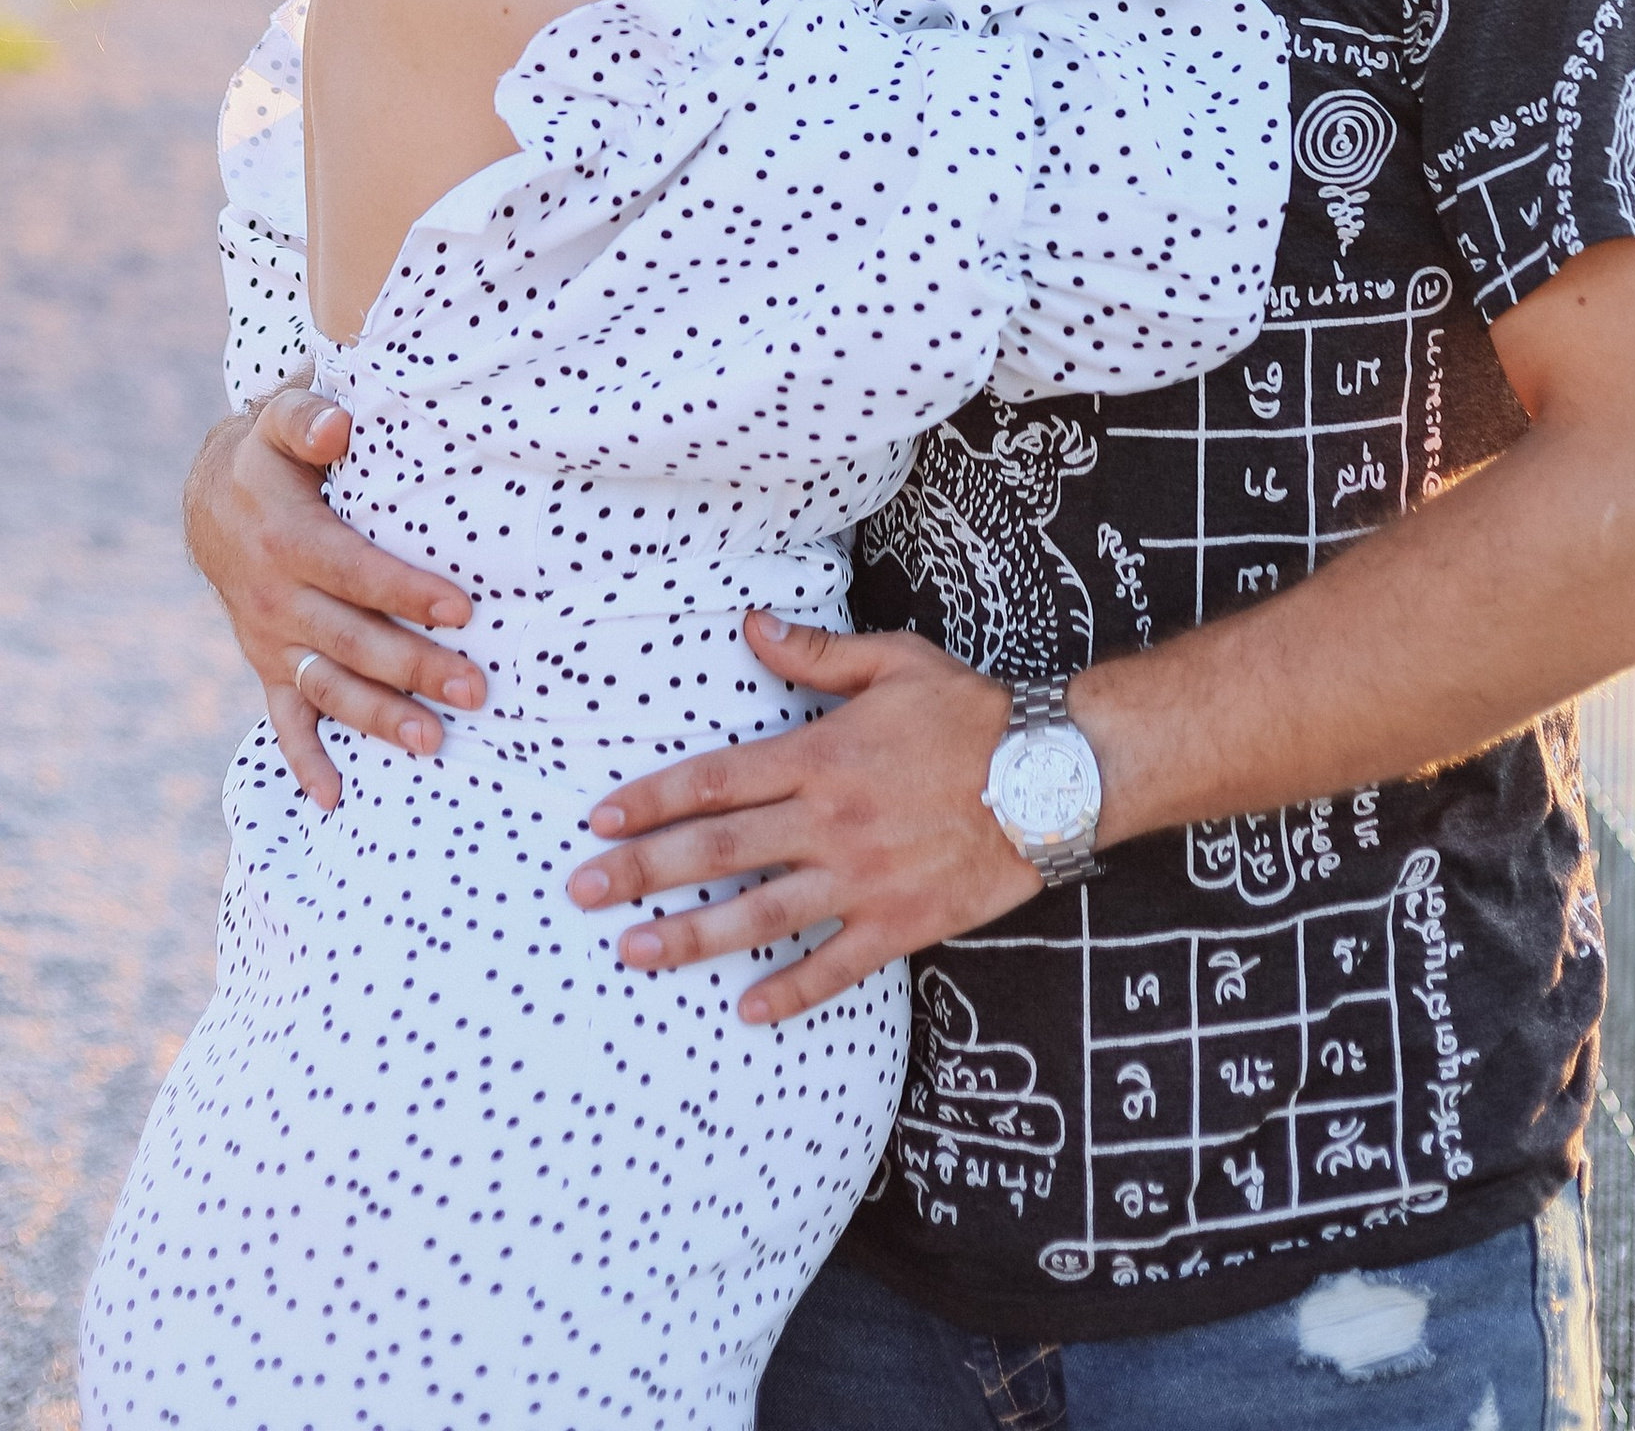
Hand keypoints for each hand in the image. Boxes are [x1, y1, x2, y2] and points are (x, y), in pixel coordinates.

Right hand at [184, 386, 485, 807]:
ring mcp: (270, 639)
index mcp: (288, 540)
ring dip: (377, 718)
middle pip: (352, 641)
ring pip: (326, 687)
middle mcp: (275, 598)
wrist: (210, 499)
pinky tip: (334, 797)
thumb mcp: (280, 419)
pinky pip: (284, 718)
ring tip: (430, 742)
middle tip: (475, 688)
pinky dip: (305, 759)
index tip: (462, 611)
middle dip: (414, 669)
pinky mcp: (266, 664)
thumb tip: (337, 427)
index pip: (356, 573)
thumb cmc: (269, 454)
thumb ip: (306, 416)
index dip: (407, 593)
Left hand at [564, 613, 1038, 1021]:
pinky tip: (748, 1009)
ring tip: (634, 952)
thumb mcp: (894, 662)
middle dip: (642, 871)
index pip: (714, 780)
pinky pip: (834, 965)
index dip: (651, 799)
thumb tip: (749, 624)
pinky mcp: (899, 922)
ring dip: (691, 936)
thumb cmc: (972, 712)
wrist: (1053, 774)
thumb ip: (814, 653)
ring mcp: (861, 878)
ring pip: (759, 914)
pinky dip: (790, 990)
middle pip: (717, 850)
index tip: (599, 821)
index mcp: (819, 755)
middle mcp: (829, 821)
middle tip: (581, 891)